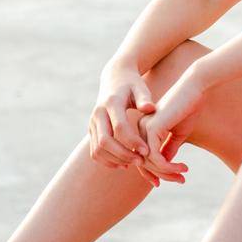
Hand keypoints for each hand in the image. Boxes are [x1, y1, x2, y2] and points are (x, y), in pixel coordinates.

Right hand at [84, 60, 158, 177]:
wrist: (114, 78)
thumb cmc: (132, 84)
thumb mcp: (140, 87)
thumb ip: (144, 98)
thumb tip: (149, 108)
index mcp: (111, 103)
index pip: (119, 127)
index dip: (133, 141)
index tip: (147, 150)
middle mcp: (98, 114)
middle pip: (104, 141)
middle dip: (123, 154)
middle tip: (141, 161)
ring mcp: (92, 123)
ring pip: (97, 150)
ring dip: (115, 160)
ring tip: (135, 163)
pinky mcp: (92, 130)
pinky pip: (95, 152)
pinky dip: (107, 161)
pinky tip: (124, 164)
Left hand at [134, 66, 207, 187]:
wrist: (195, 89)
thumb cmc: (189, 108)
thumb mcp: (178, 133)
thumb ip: (169, 148)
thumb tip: (164, 166)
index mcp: (144, 129)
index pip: (143, 158)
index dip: (154, 173)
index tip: (169, 180)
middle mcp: (141, 128)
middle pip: (144, 163)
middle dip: (163, 175)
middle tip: (181, 180)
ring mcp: (144, 128)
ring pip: (149, 162)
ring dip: (168, 172)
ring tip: (184, 172)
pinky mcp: (153, 128)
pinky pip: (155, 156)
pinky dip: (168, 166)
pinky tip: (182, 166)